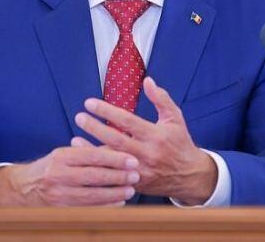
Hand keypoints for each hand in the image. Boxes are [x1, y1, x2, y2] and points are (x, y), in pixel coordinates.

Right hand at [0, 146, 139, 206]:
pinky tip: (119, 203)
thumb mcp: (65, 155)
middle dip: (118, 176)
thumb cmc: (50, 168)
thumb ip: (88, 152)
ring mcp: (59, 195)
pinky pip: (88, 210)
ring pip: (93, 196)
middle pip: (94, 176)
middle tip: (136, 174)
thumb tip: (118, 148)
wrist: (23, 189)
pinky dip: (106, 207)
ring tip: (130, 189)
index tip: (132, 159)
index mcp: (62, 157)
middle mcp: (58, 175)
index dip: (115, 158)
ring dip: (115, 193)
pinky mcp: (61, 211)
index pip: (93, 156)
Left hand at [73, 77, 216, 204]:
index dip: (107, 111)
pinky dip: (98, 166)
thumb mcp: (175, 118)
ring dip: (91, 150)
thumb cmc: (181, 143)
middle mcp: (147, 153)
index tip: (90, 103)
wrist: (190, 176)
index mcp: (156, 135)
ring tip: (74, 139)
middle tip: (79, 117)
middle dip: (95, 128)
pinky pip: (112, 175)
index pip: (127, 120)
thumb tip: (147, 81)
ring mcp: (140, 170)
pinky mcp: (135, 183)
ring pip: (111, 160)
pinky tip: (84, 158)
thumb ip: (161, 99)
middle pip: (116, 140)